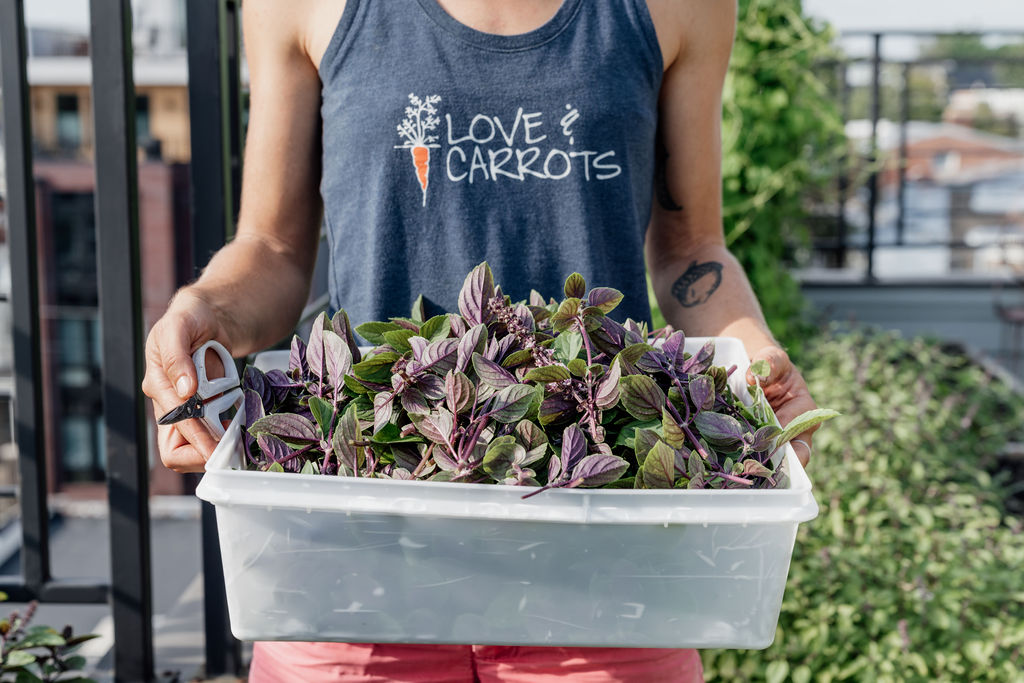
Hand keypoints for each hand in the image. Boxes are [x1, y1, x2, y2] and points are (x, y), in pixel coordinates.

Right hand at [141, 291, 228, 472]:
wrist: (207, 316)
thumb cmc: (190, 318)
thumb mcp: (179, 328)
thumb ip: (177, 356)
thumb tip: (184, 390)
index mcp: (157, 383)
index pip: (174, 424)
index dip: (197, 438)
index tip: (221, 445)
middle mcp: (167, 401)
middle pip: (177, 448)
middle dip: (204, 452)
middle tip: (235, 449)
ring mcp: (184, 408)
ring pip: (193, 447)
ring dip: (215, 447)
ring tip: (239, 440)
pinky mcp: (200, 409)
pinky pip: (207, 435)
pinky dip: (222, 437)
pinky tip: (238, 429)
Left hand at [746, 345, 817, 466]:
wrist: (756, 375)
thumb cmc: (769, 365)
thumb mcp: (771, 358)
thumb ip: (769, 362)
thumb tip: (759, 375)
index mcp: (805, 409)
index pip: (800, 426)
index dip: (785, 434)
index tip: (769, 439)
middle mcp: (797, 429)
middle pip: (794, 452)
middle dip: (779, 461)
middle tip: (761, 468)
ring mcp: (780, 440)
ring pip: (776, 460)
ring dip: (763, 466)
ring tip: (747, 473)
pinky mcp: (763, 446)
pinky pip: (759, 459)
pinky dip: (750, 465)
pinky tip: (736, 469)